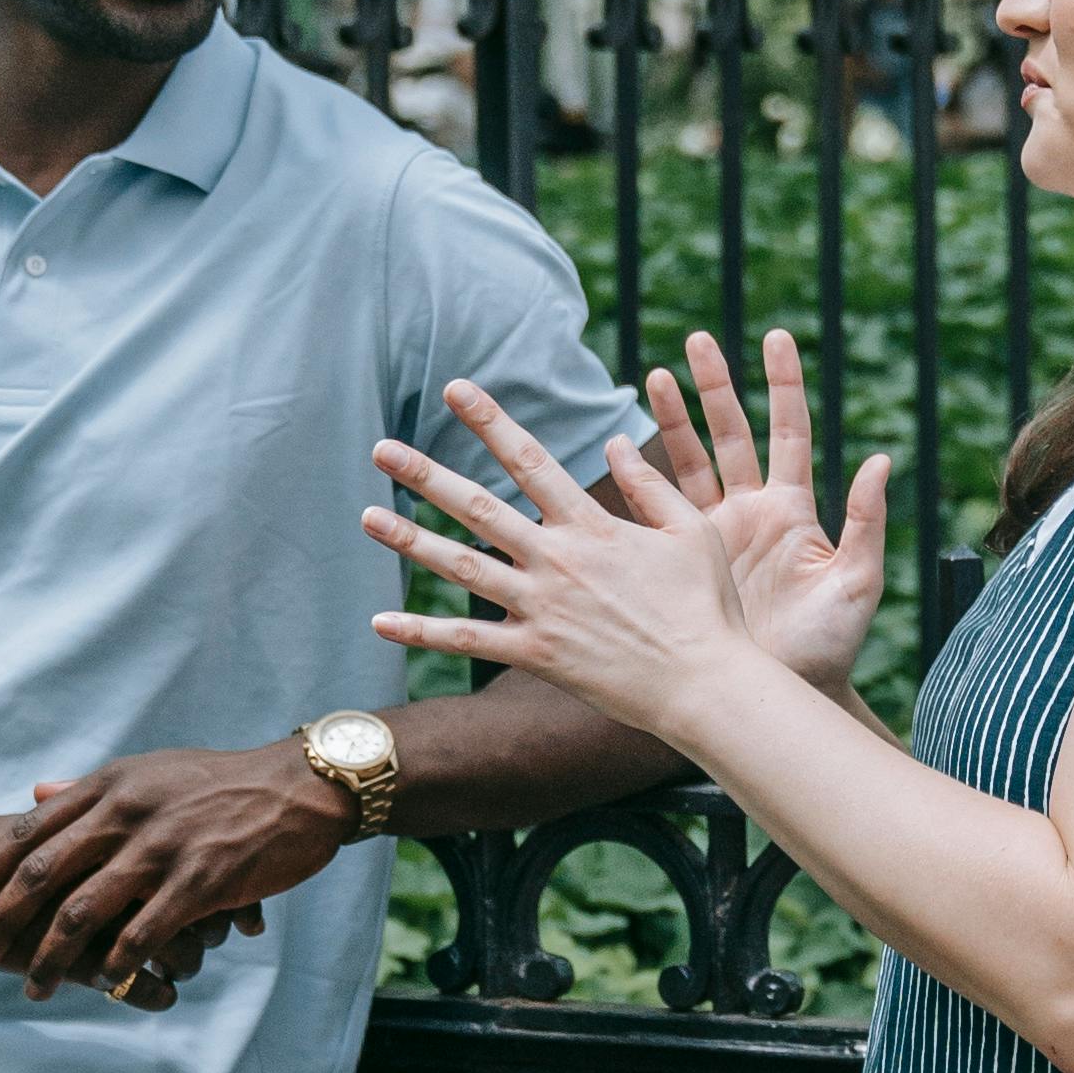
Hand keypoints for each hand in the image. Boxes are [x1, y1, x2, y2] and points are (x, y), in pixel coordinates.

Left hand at [0, 737, 339, 1004]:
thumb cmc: (221, 782)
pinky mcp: (200, 880)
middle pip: (44, 872)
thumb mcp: (148, 771)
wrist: (299, 787)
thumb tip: (34, 794)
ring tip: (33, 989)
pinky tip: (102, 985)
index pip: (32, 831)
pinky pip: (145, 931)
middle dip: (2, 919)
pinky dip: (117, 962)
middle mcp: (126, 813)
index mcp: (110, 786)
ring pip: (86, 910)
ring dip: (53, 956)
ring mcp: (162, 847)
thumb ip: (89, 789)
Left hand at [366, 379, 773, 742]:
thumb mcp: (692, 531)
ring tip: (367, 517)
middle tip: (381, 448)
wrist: (704, 683)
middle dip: (426, 475)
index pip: (530, 460)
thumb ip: (651, 484)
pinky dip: (423, 631)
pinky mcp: (536, 654)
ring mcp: (542, 608)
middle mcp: (557, 561)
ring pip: (462, 568)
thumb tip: (617, 440)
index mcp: (592, 527)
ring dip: (410, 541)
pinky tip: (380, 622)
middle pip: (478, 508)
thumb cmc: (706, 607)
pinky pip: (468, 641)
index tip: (457, 389)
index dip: (491, 422)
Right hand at [629, 330, 886, 694]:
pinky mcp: (686, 559)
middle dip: (714, 387)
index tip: (776, 337)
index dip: (783, 385)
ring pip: (691, 462)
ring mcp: (716, 533)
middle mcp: (753, 511)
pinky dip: (638, 480)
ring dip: (673, 421)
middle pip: (732, 433)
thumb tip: (882, 459)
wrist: (786, 691)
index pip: (789, 431)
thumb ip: (867, 522)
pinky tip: (615, 450)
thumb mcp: (857, 583)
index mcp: (795, 509)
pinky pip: (658, 511)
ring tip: (655, 377)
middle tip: (696, 342)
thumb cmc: (831, 644)